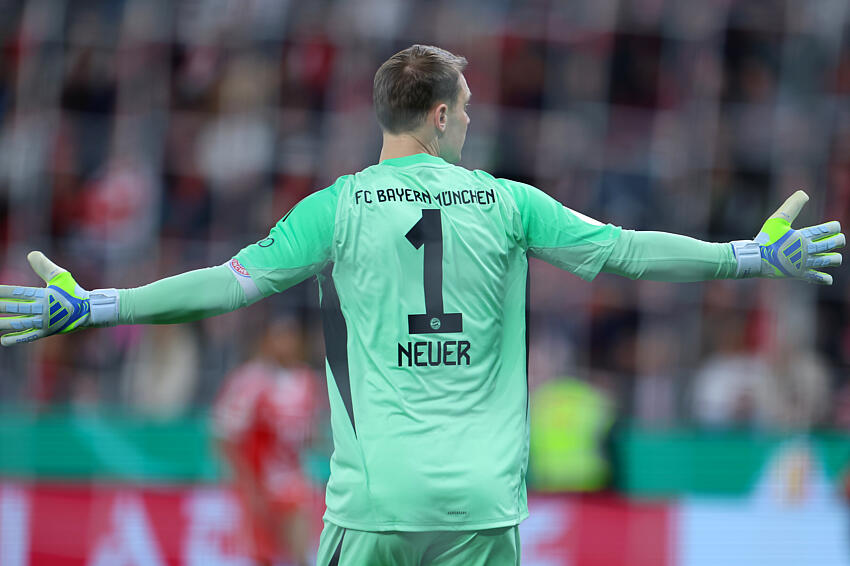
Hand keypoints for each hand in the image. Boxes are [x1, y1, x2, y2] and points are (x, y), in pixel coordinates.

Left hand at [0, 252, 116, 345]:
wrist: (88, 311)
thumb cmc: (73, 292)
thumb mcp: (61, 276)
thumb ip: (44, 266)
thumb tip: (30, 253)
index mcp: (44, 295)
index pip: (18, 293)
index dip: (3, 292)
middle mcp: (42, 309)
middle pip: (15, 308)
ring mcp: (44, 322)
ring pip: (18, 324)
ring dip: (2, 324)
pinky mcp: (46, 332)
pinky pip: (28, 337)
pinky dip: (15, 339)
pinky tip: (2, 340)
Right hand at [754, 190, 843, 284]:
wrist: (756, 259)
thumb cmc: (766, 239)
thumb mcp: (776, 219)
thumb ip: (792, 206)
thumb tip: (804, 193)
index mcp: (804, 236)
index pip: (829, 229)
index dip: (834, 227)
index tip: (833, 227)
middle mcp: (808, 249)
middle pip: (834, 243)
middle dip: (839, 240)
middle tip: (837, 240)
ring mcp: (806, 263)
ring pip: (831, 260)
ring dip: (835, 258)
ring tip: (833, 256)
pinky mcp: (800, 274)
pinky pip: (818, 278)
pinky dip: (825, 278)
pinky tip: (827, 277)